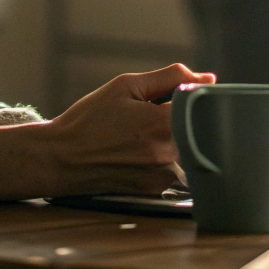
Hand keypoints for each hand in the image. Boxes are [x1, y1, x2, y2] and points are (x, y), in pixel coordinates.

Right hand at [38, 64, 215, 196]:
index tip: (172, 96)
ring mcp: (163, 177)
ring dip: (171, 138)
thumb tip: (207, 79)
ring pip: (185, 148)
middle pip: (194, 128)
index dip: (189, 97)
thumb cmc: (90, 119)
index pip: (200, 106)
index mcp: (163, 125)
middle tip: (147, 116)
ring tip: (138, 135)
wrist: (61, 158)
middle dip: (179, 118)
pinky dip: (161, 156)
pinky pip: (173, 167)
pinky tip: (135, 152)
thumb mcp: (126, 86)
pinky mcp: (156, 190)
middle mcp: (169, 155)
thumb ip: (170, 78)